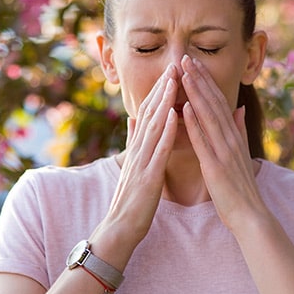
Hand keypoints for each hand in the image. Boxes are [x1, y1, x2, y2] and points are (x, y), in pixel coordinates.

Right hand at [104, 64, 178, 245]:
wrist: (120, 228)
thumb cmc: (131, 200)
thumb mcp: (132, 165)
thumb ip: (133, 141)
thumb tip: (133, 118)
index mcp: (137, 148)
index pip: (149, 113)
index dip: (159, 91)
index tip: (170, 71)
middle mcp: (138, 150)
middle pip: (150, 113)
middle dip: (162, 88)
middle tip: (173, 64)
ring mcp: (142, 162)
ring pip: (153, 125)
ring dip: (164, 101)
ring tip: (174, 80)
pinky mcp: (148, 176)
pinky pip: (158, 149)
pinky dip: (166, 130)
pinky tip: (174, 114)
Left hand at [180, 55, 268, 232]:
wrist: (250, 215)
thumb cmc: (240, 187)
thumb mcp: (240, 153)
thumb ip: (239, 129)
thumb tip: (238, 108)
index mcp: (233, 135)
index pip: (217, 101)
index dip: (205, 81)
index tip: (194, 62)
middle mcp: (230, 138)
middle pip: (213, 102)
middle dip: (199, 78)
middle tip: (185, 57)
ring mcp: (224, 150)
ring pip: (208, 115)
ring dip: (195, 93)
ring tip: (184, 72)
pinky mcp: (215, 165)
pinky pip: (203, 140)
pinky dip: (194, 123)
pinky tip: (185, 107)